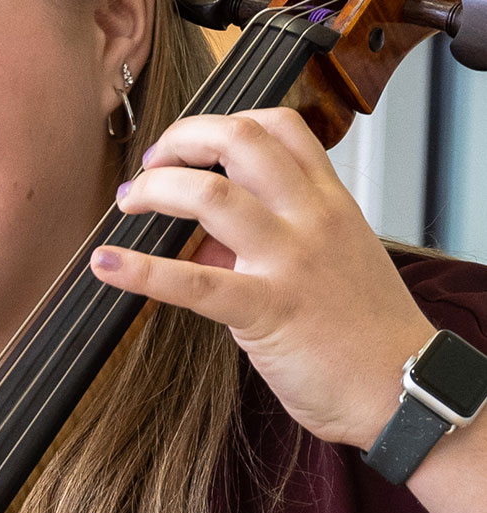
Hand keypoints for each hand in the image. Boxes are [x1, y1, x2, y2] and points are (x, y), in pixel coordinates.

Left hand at [90, 107, 433, 448]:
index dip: (223, 121)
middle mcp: (310, 217)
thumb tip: (201, 231)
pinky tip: (108, 263)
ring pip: (210, 194)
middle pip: (239, 139)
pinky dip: (141, 269)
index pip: (278, 125)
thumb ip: (272, 229)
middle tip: (152, 162)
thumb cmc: (366, 325)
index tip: (191, 143)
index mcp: (327, 199)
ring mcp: (289, 260)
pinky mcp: (267, 310)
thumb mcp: (334, 254)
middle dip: (181, 138)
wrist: (405, 391)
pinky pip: (194, 282)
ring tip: (129, 201)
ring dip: (155, 190)